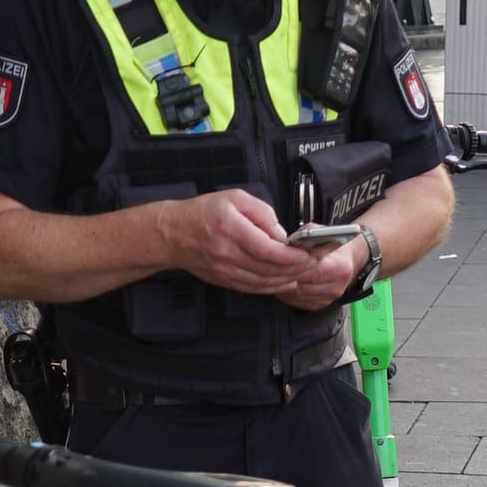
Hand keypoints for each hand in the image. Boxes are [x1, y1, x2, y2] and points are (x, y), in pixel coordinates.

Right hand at [167, 190, 314, 294]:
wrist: (173, 233)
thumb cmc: (204, 211)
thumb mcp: (236, 198)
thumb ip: (262, 213)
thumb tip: (282, 235)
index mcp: (231, 229)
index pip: (269, 250)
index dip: (293, 256)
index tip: (309, 253)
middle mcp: (227, 253)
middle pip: (269, 269)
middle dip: (296, 268)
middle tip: (313, 262)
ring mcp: (224, 271)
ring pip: (263, 283)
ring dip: (287, 280)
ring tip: (303, 272)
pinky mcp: (223, 280)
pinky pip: (253, 288)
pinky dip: (272, 287)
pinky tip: (285, 281)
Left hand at [274, 234, 365, 310]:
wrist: (349, 259)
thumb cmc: (334, 245)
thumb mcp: (322, 231)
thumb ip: (306, 235)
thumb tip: (287, 242)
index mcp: (339, 266)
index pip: (311, 270)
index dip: (292, 266)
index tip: (278, 261)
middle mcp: (336, 285)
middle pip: (302, 286)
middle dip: (284, 277)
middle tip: (269, 270)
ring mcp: (329, 297)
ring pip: (297, 296)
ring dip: (283, 287)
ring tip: (273, 276)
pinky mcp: (321, 304)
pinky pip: (298, 303)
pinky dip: (288, 294)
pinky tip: (282, 284)